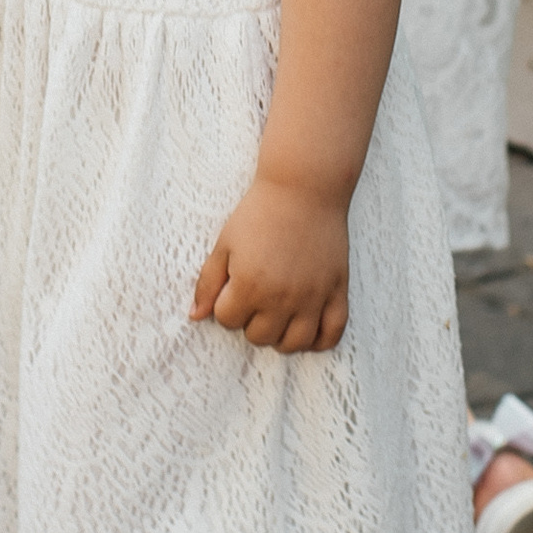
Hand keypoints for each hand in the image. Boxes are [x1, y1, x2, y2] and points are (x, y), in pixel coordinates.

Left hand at [190, 175, 350, 354]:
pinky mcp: (337, 291)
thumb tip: (195, 316)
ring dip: (281, 336)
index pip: (228, 321)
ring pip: (293, 344)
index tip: (234, 287)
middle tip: (256, 297)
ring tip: (278, 316)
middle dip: (251, 321)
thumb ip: (208, 283)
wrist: (303, 188)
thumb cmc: (259, 213)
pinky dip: (319, 341)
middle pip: (259, 337)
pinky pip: (332, 334)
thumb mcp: (225, 243)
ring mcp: (312, 297)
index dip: (226, 305)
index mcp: (250, 285)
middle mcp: (282, 298)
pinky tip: (308, 330)